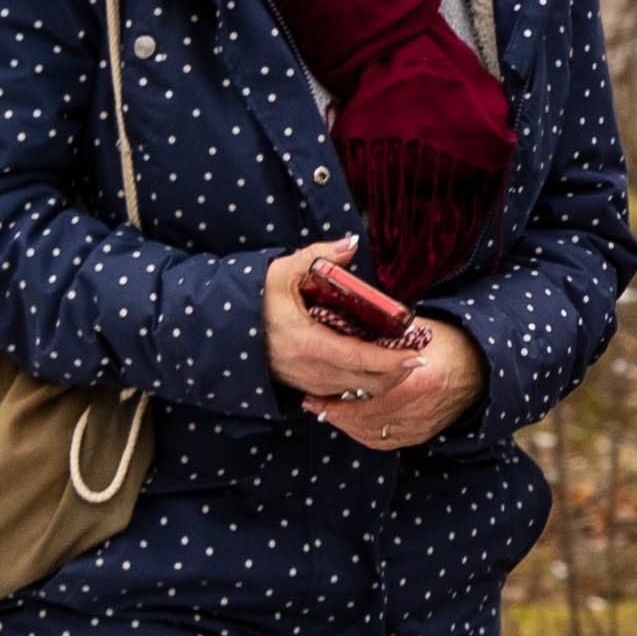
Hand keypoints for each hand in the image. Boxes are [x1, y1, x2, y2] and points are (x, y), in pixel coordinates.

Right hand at [263, 238, 422, 409]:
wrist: (219, 330)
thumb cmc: (253, 300)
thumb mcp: (279, 272)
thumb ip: (317, 256)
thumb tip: (350, 243)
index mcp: (307, 344)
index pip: (360, 359)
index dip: (391, 361)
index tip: (417, 355)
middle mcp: (308, 370)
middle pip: (366, 383)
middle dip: (396, 372)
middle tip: (415, 355)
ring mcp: (305, 382)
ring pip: (355, 390)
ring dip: (381, 379)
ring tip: (399, 359)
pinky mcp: (302, 386)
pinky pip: (340, 392)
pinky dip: (360, 384)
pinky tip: (371, 368)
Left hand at [305, 312, 477, 450]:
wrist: (482, 365)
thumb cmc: (449, 343)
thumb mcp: (419, 330)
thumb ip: (385, 333)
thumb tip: (345, 328)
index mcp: (421, 381)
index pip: (370, 401)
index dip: (337, 402)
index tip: (314, 394)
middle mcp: (423, 408)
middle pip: (368, 421)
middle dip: (335, 415)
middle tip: (313, 405)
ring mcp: (424, 424)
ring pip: (374, 435)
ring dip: (346, 427)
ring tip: (327, 413)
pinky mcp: (424, 434)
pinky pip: (386, 442)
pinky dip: (363, 435)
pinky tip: (349, 423)